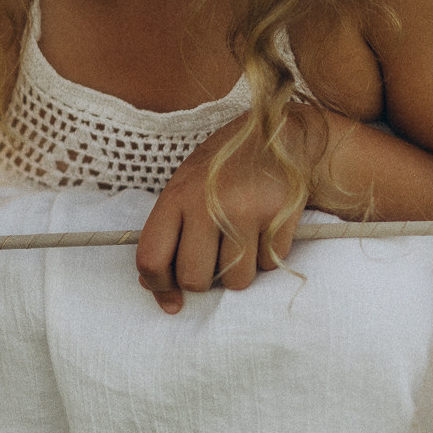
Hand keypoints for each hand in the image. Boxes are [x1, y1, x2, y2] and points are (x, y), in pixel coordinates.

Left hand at [135, 107, 323, 313]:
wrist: (273, 133)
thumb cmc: (220, 166)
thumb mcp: (183, 187)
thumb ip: (166, 233)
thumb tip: (152, 287)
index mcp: (176, 196)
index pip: (152, 259)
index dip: (159, 287)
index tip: (171, 300)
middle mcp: (208, 205)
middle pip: (195, 279)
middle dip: (204, 281)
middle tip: (212, 261)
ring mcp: (246, 211)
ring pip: (236, 280)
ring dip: (238, 271)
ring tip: (239, 241)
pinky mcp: (280, 216)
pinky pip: (269, 265)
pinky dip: (266, 257)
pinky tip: (263, 231)